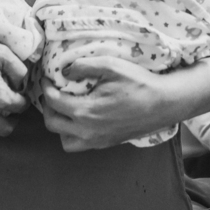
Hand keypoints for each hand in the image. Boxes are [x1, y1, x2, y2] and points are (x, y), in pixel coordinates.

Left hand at [40, 55, 176, 150]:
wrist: (163, 104)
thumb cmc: (139, 83)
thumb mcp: (111, 66)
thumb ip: (83, 66)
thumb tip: (64, 71)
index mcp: (86, 112)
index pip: (53, 102)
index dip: (46, 87)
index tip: (47, 78)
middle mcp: (88, 131)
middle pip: (52, 123)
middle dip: (47, 106)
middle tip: (52, 91)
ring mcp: (97, 141)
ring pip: (64, 139)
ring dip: (59, 123)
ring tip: (65, 106)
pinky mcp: (105, 143)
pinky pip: (79, 144)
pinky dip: (73, 133)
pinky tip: (81, 117)